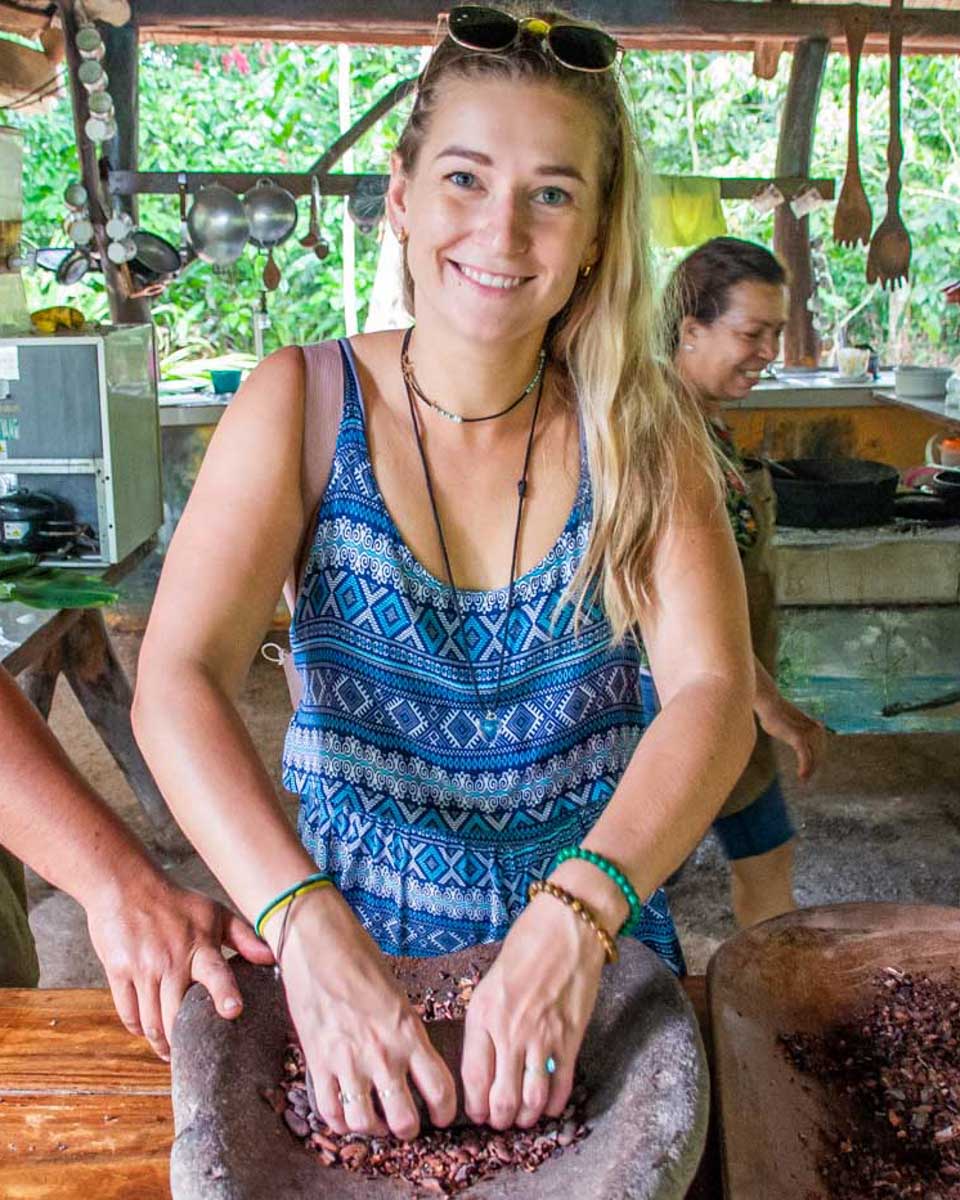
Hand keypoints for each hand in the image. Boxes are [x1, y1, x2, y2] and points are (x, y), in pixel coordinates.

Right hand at [85, 875, 273, 1060]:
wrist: (125, 886)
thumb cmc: (175, 901)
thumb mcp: (214, 913)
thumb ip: (244, 937)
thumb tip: (272, 958)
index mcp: (199, 946)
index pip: (215, 973)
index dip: (224, 993)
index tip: (232, 1012)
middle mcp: (170, 960)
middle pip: (176, 1014)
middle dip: (183, 1042)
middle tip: (190, 1056)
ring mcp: (142, 968)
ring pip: (151, 1020)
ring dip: (161, 1042)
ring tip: (169, 1051)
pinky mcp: (118, 972)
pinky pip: (128, 1012)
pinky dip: (138, 1028)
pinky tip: (147, 1030)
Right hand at [276, 888, 455, 1140]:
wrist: (318, 943)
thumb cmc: (361, 959)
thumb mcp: (398, 995)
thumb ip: (407, 1034)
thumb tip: (413, 1064)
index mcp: (409, 1033)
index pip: (440, 1091)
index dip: (445, 1113)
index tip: (442, 1117)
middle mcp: (382, 1055)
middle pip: (405, 1121)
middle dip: (409, 1129)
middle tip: (407, 1123)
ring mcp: (348, 1062)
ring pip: (366, 1124)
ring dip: (374, 1128)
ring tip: (376, 1119)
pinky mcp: (317, 1064)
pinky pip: (331, 1112)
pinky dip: (340, 1120)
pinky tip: (346, 1112)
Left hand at [461, 893, 604, 1130]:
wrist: (567, 927)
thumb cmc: (526, 947)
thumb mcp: (491, 982)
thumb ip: (486, 1022)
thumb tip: (486, 1060)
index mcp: (483, 1015)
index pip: (473, 1077)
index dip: (475, 1105)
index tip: (477, 1113)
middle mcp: (509, 1031)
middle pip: (500, 1098)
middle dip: (499, 1118)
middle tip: (501, 1119)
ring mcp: (541, 1037)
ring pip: (530, 1100)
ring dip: (526, 1116)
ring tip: (524, 1116)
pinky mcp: (570, 1038)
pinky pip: (560, 1086)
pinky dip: (553, 1104)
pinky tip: (548, 1105)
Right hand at [757, 696, 827, 780]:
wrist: (769, 704)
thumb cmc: (772, 713)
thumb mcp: (784, 724)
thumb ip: (791, 732)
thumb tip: (787, 736)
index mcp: (814, 726)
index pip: (819, 747)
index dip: (816, 760)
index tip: (809, 770)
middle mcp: (815, 729)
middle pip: (818, 754)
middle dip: (813, 767)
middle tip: (806, 779)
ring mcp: (809, 734)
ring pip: (813, 758)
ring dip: (809, 770)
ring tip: (803, 780)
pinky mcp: (800, 739)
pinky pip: (805, 757)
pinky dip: (804, 768)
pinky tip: (801, 776)